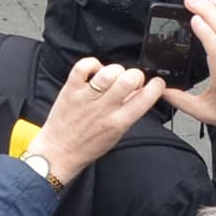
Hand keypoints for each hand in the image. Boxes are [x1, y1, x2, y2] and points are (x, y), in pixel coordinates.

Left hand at [34, 55, 166, 185]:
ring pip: (108, 73)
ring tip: (113, 76)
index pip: (145, 99)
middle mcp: (104, 109)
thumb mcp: (117, 134)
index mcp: (119, 122)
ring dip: (116, 70)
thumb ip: (130, 113)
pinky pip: (82, 67)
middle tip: (132, 79)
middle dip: (136, 75)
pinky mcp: (70, 90)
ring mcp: (86, 98)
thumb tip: (142, 94)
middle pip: (128, 80)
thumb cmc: (88, 146)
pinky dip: (92, 63)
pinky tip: (95, 71)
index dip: (156, 86)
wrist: (59, 152)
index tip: (156, 83)